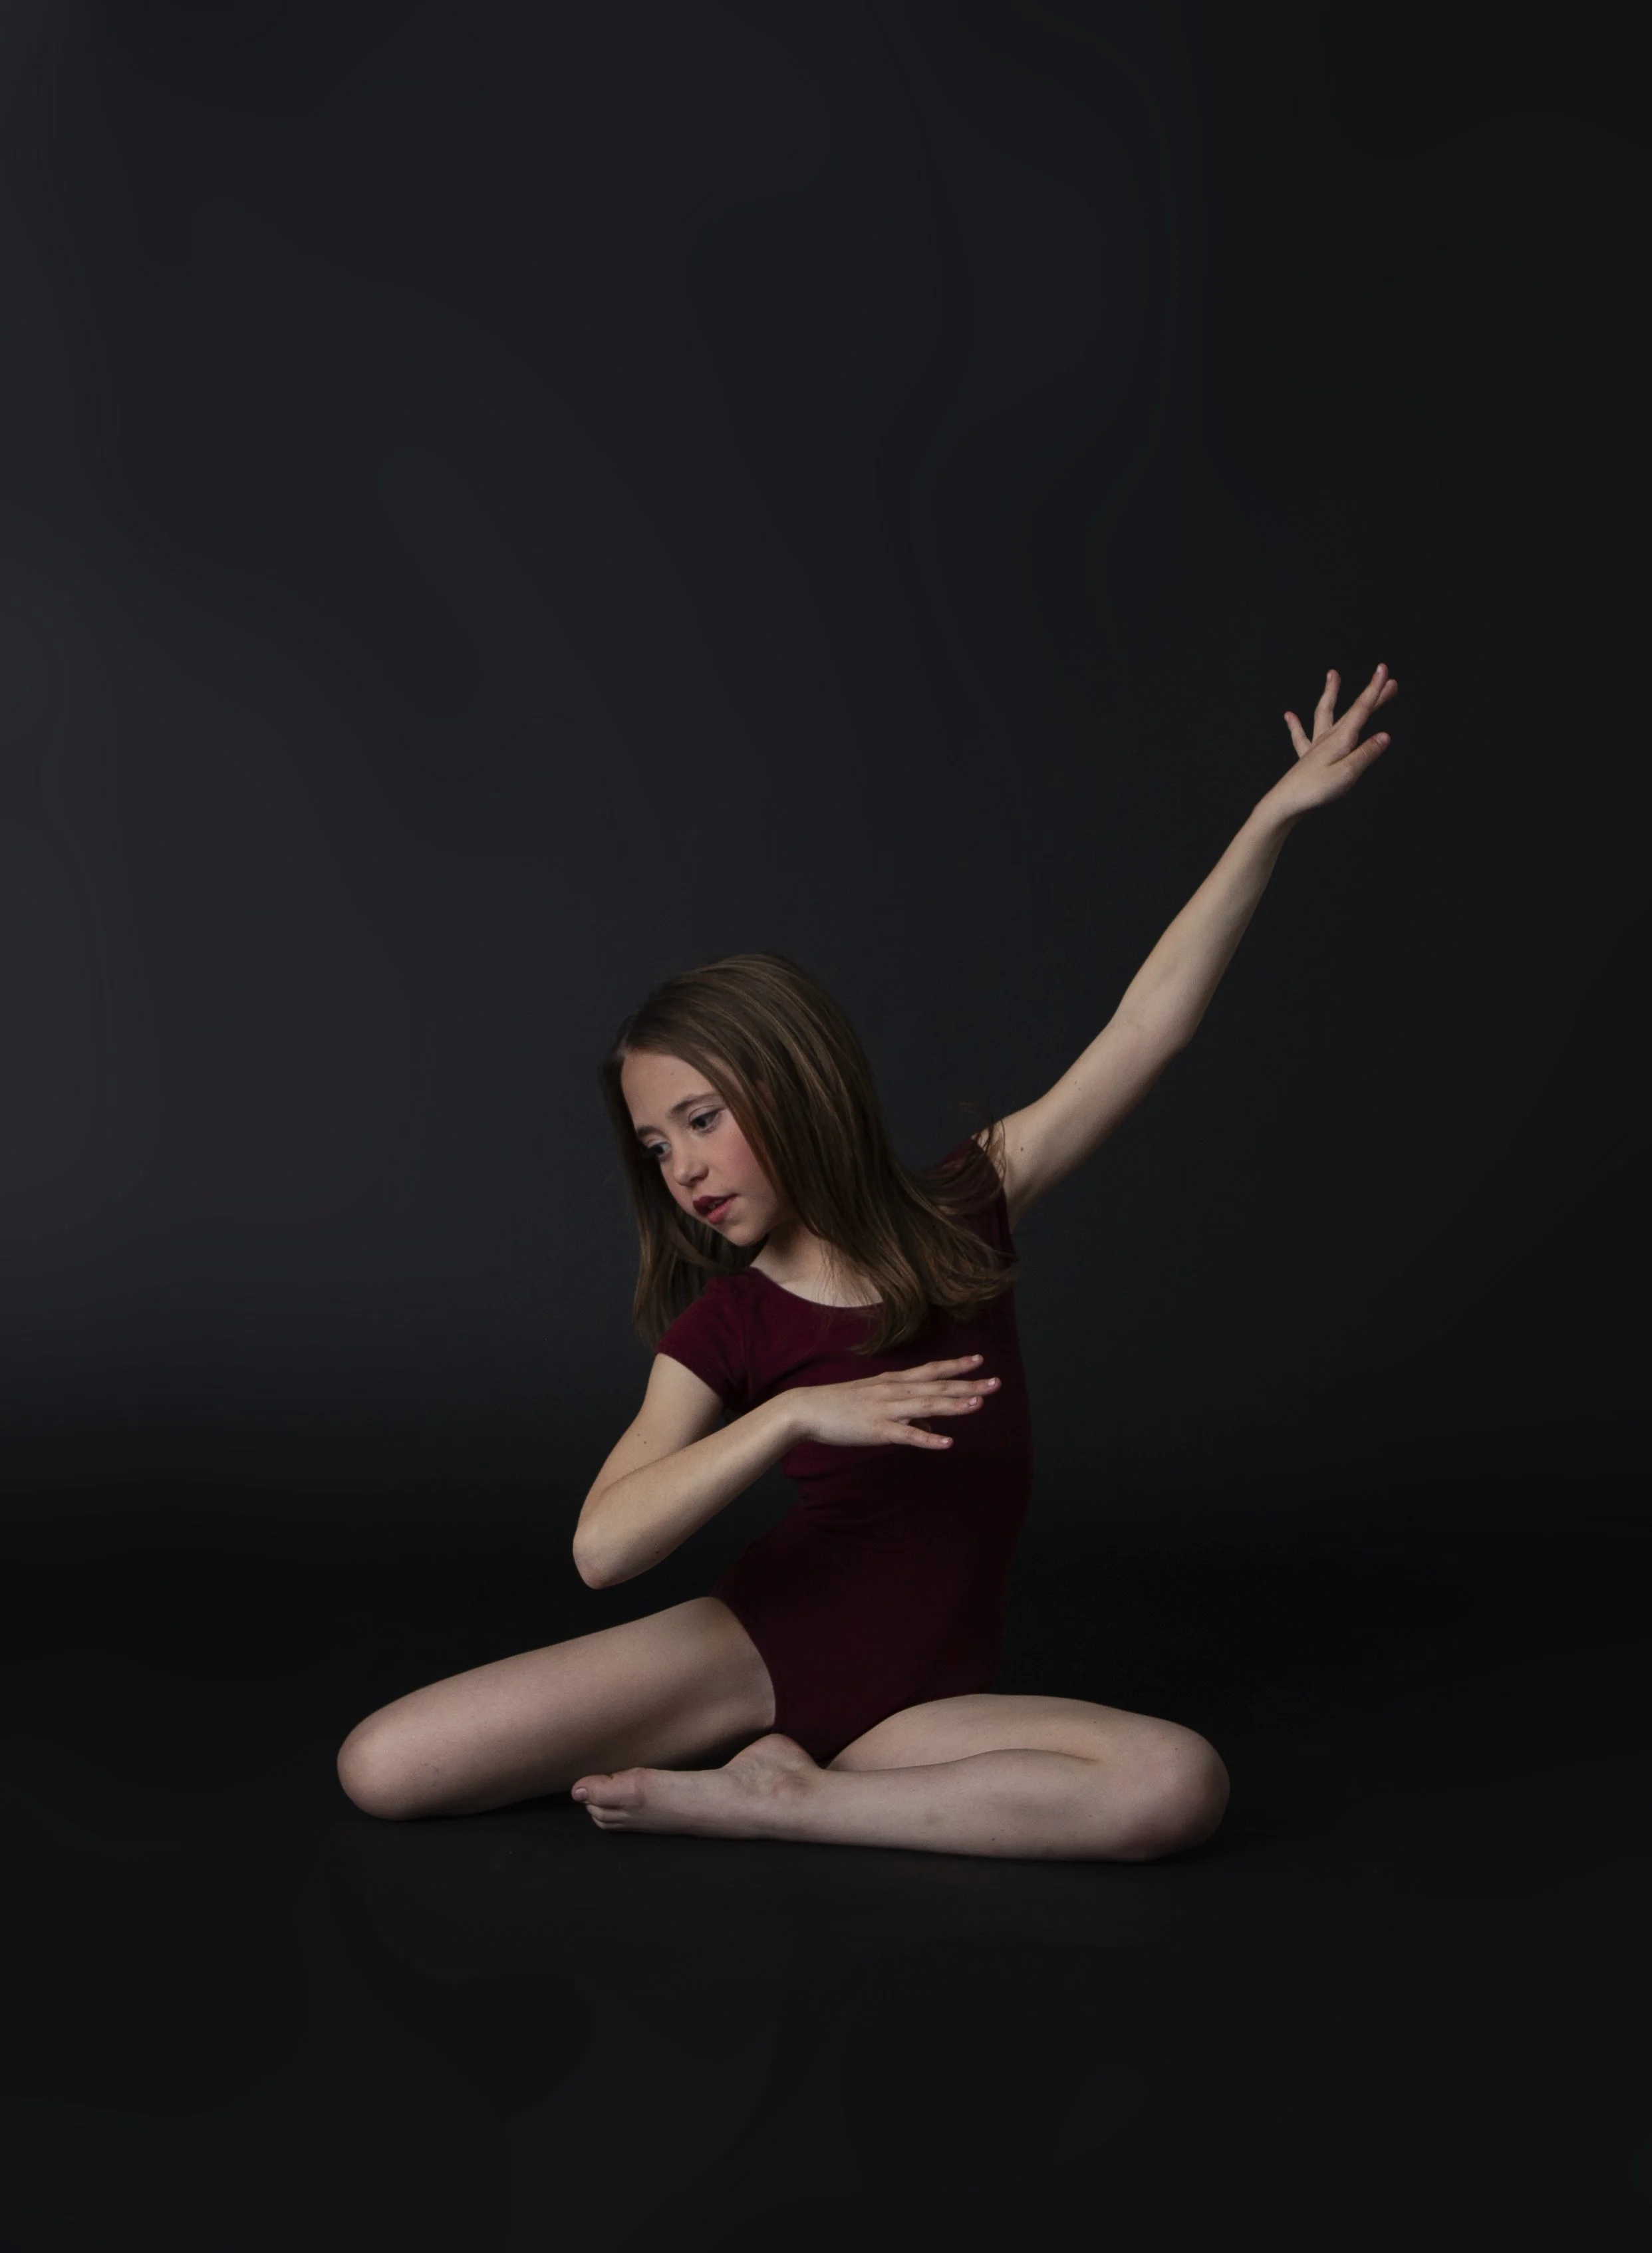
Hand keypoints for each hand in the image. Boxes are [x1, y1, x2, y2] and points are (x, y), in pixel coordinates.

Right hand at [788, 1356, 998, 1449]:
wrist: (807, 1409)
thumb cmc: (841, 1406)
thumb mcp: (875, 1401)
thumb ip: (905, 1412)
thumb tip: (930, 1426)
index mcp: (893, 1382)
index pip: (931, 1371)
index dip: (955, 1365)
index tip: (979, 1359)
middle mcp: (894, 1391)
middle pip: (937, 1387)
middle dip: (968, 1385)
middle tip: (996, 1382)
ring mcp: (886, 1409)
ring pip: (926, 1406)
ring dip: (953, 1406)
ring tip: (979, 1405)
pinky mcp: (877, 1429)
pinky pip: (907, 1435)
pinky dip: (928, 1438)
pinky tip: (947, 1442)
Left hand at [1262, 662, 1398, 821]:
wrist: (1285, 803)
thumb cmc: (1316, 790)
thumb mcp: (1347, 773)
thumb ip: (1366, 754)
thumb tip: (1384, 736)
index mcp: (1341, 739)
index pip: (1362, 709)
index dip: (1374, 689)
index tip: (1383, 670)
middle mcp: (1328, 738)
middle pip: (1352, 710)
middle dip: (1371, 694)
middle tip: (1387, 679)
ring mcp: (1316, 746)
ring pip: (1325, 713)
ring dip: (1330, 693)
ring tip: (1332, 675)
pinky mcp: (1306, 757)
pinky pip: (1300, 737)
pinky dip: (1295, 725)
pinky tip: (1289, 715)